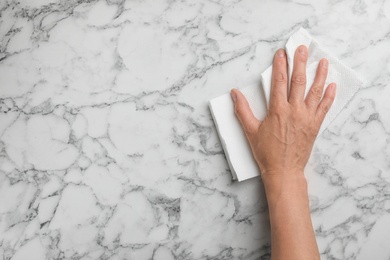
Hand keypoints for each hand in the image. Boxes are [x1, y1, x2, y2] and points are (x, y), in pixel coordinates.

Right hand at [231, 45, 335, 183]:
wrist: (283, 170)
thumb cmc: (266, 152)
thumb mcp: (250, 130)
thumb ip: (242, 110)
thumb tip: (234, 93)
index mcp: (277, 110)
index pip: (278, 82)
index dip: (280, 65)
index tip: (281, 53)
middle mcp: (294, 111)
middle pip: (298, 81)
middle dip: (300, 62)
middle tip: (301, 49)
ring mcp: (307, 118)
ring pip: (315, 91)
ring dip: (319, 75)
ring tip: (323, 61)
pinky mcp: (315, 126)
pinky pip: (324, 107)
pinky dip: (329, 96)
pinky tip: (332, 85)